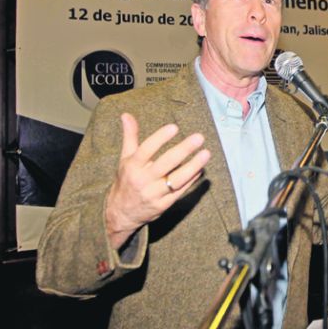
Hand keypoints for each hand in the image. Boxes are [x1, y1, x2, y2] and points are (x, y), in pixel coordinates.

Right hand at [105, 113, 211, 249]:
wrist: (120, 213)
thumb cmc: (126, 180)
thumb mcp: (125, 158)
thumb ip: (130, 136)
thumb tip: (126, 115)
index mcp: (133, 166)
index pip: (147, 149)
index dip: (160, 138)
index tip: (174, 127)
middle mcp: (143, 180)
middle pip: (165, 163)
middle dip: (183, 150)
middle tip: (199, 137)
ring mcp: (154, 194)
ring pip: (176, 179)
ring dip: (193, 166)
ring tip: (206, 153)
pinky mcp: (163, 205)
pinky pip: (180, 191)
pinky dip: (191, 180)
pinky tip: (201, 169)